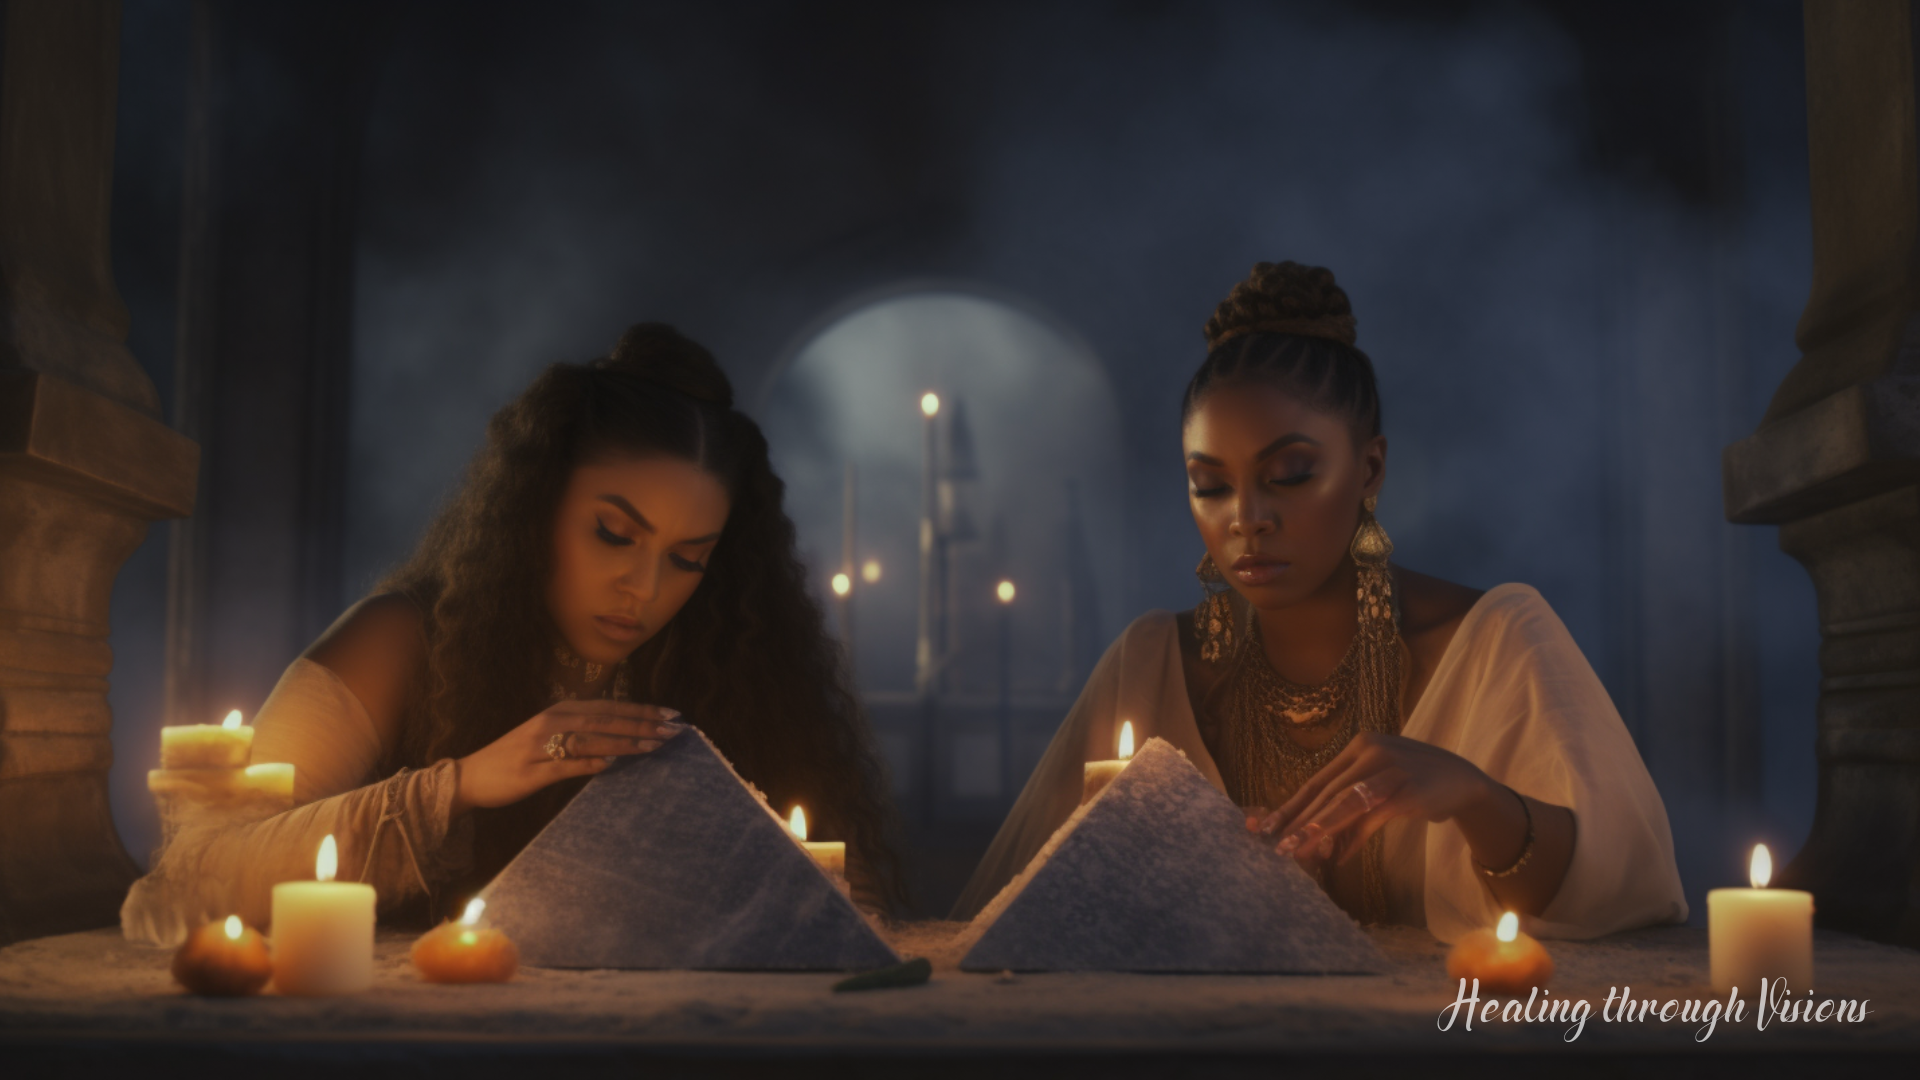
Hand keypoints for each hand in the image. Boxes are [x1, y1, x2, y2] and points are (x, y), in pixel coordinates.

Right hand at [452, 700, 686, 813]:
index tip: (671, 715)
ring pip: (590, 740)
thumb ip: (580, 735)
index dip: (640, 710)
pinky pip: (566, 766)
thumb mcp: (548, 737)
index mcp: (558, 711)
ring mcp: (541, 746)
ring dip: (623, 742)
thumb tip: (617, 740)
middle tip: (673, 728)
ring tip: (653, 746)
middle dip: (641, 723)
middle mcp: (551, 722)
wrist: (470, 776)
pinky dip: (589, 764)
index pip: (608, 707)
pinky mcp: (532, 771)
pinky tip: (612, 767)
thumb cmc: (514, 758)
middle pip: (605, 720)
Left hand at [1255, 731, 1496, 867]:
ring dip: (1318, 830)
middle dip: (1299, 822)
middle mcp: (1371, 752)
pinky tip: (1340, 858)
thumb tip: (1315, 834)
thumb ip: (1349, 800)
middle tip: (1277, 847)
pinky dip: (1354, 839)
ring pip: (1345, 803)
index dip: (1292, 805)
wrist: (1464, 781)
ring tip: (1298, 852)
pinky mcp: (1408, 791)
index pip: (1317, 780)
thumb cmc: (1414, 783)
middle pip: (1326, 792)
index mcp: (1360, 746)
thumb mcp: (1378, 782)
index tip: (1268, 828)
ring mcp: (1390, 769)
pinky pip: (1372, 818)